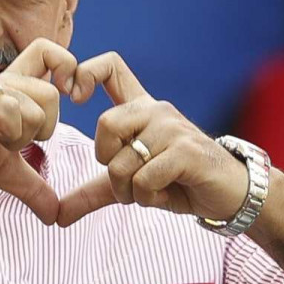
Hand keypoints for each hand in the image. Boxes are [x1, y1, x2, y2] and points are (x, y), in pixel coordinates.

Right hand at [0, 38, 77, 224]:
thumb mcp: (0, 171)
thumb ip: (30, 186)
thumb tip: (56, 216)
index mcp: (12, 91)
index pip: (51, 55)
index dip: (69, 71)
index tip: (66, 105)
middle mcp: (2, 81)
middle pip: (53, 92)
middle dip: (44, 127)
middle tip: (14, 141)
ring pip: (39, 102)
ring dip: (23, 133)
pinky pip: (11, 108)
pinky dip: (7, 131)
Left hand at [58, 52, 247, 226]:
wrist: (227, 195)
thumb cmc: (180, 182)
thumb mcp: (130, 186)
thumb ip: (93, 193)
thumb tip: (57, 216)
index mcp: (141, 109)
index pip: (110, 67)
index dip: (85, 72)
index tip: (74, 96)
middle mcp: (156, 111)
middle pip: (105, 124)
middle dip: (108, 164)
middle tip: (128, 181)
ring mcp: (172, 128)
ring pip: (122, 160)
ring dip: (129, 190)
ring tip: (151, 191)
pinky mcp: (185, 150)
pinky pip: (143, 178)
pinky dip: (148, 197)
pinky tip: (166, 195)